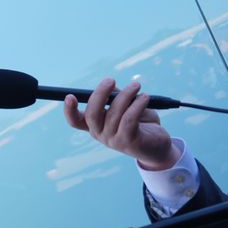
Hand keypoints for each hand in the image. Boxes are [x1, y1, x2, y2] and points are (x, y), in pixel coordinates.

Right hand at [63, 77, 178, 170]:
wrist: (158, 146)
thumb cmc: (142, 123)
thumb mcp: (128, 106)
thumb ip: (117, 97)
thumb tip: (111, 86)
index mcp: (96, 126)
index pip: (75, 121)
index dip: (69, 110)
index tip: (70, 96)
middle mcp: (100, 134)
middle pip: (92, 114)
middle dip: (100, 94)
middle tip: (111, 80)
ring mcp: (112, 140)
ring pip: (114, 112)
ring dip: (126, 95)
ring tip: (136, 86)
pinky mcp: (128, 141)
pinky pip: (129, 119)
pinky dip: (137, 105)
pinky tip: (145, 97)